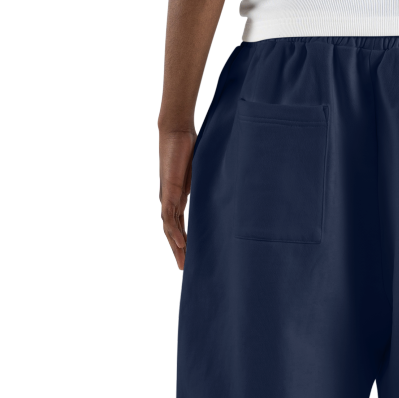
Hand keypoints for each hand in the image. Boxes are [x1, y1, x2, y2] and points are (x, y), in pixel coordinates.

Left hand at [159, 128, 196, 270]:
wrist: (175, 130)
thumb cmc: (188, 145)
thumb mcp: (202, 169)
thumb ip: (209, 179)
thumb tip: (230, 181)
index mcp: (179, 195)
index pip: (179, 222)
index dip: (183, 239)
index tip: (190, 254)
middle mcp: (170, 198)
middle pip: (173, 230)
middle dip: (179, 249)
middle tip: (185, 267)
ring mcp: (168, 195)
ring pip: (170, 227)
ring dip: (176, 245)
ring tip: (183, 261)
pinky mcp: (168, 190)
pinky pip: (169, 216)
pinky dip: (174, 231)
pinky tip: (180, 243)